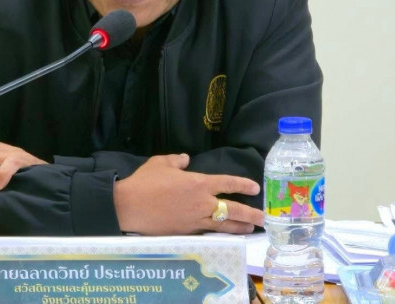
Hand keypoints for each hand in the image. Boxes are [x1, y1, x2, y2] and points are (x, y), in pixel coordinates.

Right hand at [113, 153, 263, 234]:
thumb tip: (186, 159)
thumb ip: (177, 160)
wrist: (130, 206)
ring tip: (250, 228)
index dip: (243, 184)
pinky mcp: (187, 232)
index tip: (255, 187)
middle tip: (264, 217)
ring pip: (224, 225)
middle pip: (233, 209)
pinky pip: (208, 232)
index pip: (227, 182)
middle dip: (251, 213)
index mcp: (198, 184)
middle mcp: (202, 203)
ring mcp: (195, 220)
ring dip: (239, 226)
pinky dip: (219, 233)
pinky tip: (225, 234)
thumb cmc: (145, 182)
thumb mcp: (161, 163)